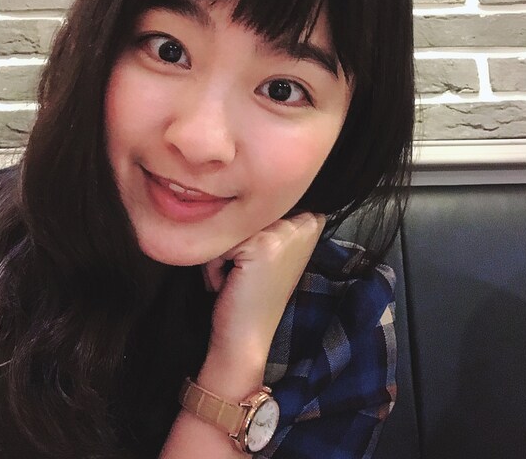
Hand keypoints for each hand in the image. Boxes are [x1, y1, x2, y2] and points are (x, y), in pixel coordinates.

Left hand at [199, 213, 325, 391]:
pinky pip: (220, 238)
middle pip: (245, 209)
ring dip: (222, 252)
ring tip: (236, 277)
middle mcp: (305, 221)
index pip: (260, 202)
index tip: (256, 262)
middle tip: (245, 271)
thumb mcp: (268, 249)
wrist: (246, 339)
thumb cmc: (250, 293)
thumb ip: (264, 219)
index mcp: (311, 221)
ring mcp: (286, 232)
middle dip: (234, 240)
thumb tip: (238, 187)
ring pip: (231, 222)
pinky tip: (229, 283)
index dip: (248, 231)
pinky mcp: (263, 244)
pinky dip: (213, 263)